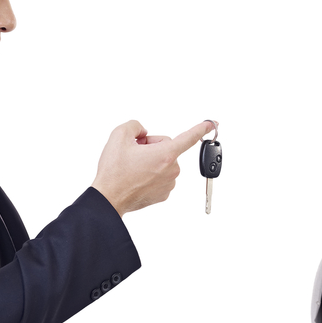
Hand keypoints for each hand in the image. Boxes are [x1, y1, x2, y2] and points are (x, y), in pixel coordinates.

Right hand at [92, 119, 214, 215]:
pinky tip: (137, 177)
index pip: (188, 137)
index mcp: (165, 154)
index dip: (202, 128)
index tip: (213, 123)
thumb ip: (136, 125)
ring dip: (151, 161)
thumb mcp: (119, 136)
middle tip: (133, 154)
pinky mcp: (164, 194)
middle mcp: (171, 170)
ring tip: (133, 168)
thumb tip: (143, 132)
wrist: (108, 199)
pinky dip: (151, 174)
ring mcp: (169, 183)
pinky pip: (161, 176)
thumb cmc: (113, 172)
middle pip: (166, 147)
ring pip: (163, 162)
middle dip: (151, 147)